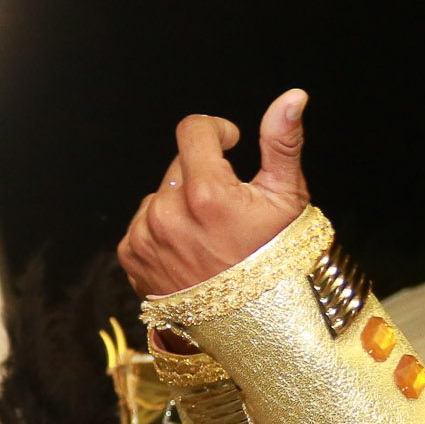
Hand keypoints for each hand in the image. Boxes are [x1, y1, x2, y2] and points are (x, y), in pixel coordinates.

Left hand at [117, 91, 311, 298]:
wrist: (257, 328)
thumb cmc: (279, 262)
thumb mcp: (288, 199)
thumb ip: (283, 142)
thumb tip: (293, 95)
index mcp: (207, 194)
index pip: (194, 130)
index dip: (217, 131)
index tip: (232, 145)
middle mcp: (168, 215)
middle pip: (180, 163)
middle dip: (204, 174)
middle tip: (230, 210)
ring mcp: (146, 238)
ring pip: (161, 193)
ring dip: (182, 203)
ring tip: (211, 236)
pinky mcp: (131, 257)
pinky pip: (142, 222)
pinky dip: (163, 229)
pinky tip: (191, 250)